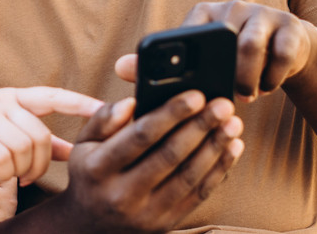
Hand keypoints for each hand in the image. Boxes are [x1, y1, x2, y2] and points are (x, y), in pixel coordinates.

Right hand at [0, 87, 101, 187]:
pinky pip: (2, 161)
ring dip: (22, 171)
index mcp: (10, 96)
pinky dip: (3, 175)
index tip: (108, 110)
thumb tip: (73, 150)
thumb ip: (33, 136)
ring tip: (12, 177)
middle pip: (40, 135)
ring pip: (24, 149)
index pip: (53, 96)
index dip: (81, 104)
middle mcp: (0, 101)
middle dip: (41, 163)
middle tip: (29, 178)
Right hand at [54, 92, 243, 231]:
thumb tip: (131, 101)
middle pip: (169, 155)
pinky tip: (231, 148)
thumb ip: (104, 119)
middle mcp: (122, 195)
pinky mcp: (166, 224)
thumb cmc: (90, 174)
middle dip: (200, 127)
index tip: (195, 95)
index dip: (170, 114)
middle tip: (223, 105)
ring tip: (232, 124)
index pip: (140, 136)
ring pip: (189, 176)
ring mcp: (146, 213)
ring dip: (215, 147)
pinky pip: (198, 195)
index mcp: (99, 169)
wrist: (89, 226)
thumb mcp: (84, 144)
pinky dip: (219, 170)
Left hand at [183, 0, 316, 100]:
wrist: (286, 46)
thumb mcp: (212, 55)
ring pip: (250, 45)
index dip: (190, 57)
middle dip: (223, 74)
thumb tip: (142, 75)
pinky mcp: (290, 25)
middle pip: (223, 39)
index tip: (192, 85)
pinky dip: (273, 78)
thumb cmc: (238, 56)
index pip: (191, 30)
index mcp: (207, 12)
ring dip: (246, 77)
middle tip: (225, 97)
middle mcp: (233, 7)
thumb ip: (183, 64)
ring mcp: (263, 13)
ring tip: (246, 96)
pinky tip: (267, 88)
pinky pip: (281, 54)